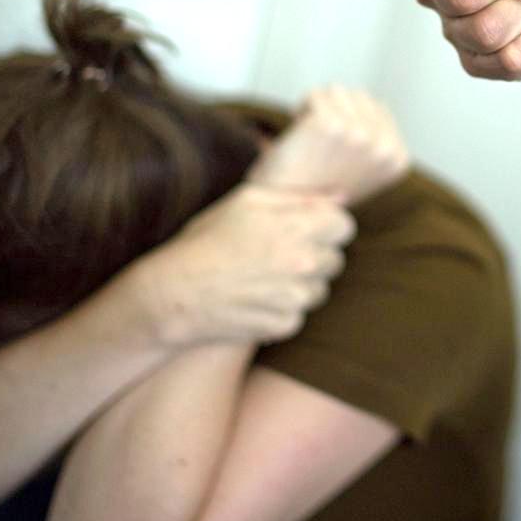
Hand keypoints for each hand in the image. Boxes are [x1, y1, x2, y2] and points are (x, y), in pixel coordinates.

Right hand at [132, 185, 356, 347]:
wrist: (174, 293)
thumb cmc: (207, 240)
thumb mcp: (247, 201)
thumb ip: (300, 196)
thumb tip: (342, 197)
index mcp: (296, 226)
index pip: (345, 226)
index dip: (326, 227)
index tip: (305, 231)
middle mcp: (302, 262)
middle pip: (336, 259)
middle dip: (315, 256)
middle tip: (279, 255)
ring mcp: (295, 296)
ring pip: (321, 290)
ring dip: (302, 285)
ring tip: (265, 278)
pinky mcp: (285, 324)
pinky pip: (300, 315)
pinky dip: (283, 311)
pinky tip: (257, 300)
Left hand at [246, 87, 409, 205]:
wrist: (283, 209)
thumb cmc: (319, 191)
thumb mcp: (363, 171)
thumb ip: (377, 143)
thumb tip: (380, 105)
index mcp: (397, 159)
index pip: (378, 109)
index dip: (352, 124)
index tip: (337, 152)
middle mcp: (383, 148)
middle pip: (359, 97)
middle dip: (337, 113)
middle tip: (321, 147)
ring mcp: (359, 135)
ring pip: (337, 92)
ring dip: (320, 109)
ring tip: (311, 141)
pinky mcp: (331, 124)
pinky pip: (315, 95)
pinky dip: (302, 110)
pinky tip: (300, 136)